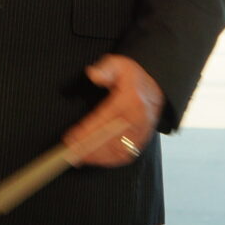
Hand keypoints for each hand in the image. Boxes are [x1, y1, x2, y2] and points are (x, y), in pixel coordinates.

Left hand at [61, 55, 162, 169]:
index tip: (71, 137)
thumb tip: (93, 74)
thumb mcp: (119, 64)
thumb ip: (105, 68)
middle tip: (70, 153)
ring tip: (78, 158)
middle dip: (88, 148)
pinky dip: (109, 160)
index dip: (87, 130)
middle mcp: (138, 119)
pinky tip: (95, 160)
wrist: (155, 88)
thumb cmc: (132, 77)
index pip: (105, 118)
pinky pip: (126, 155)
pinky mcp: (141, 141)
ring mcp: (141, 132)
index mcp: (131, 100)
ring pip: (118, 150)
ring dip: (97, 157)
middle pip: (110, 138)